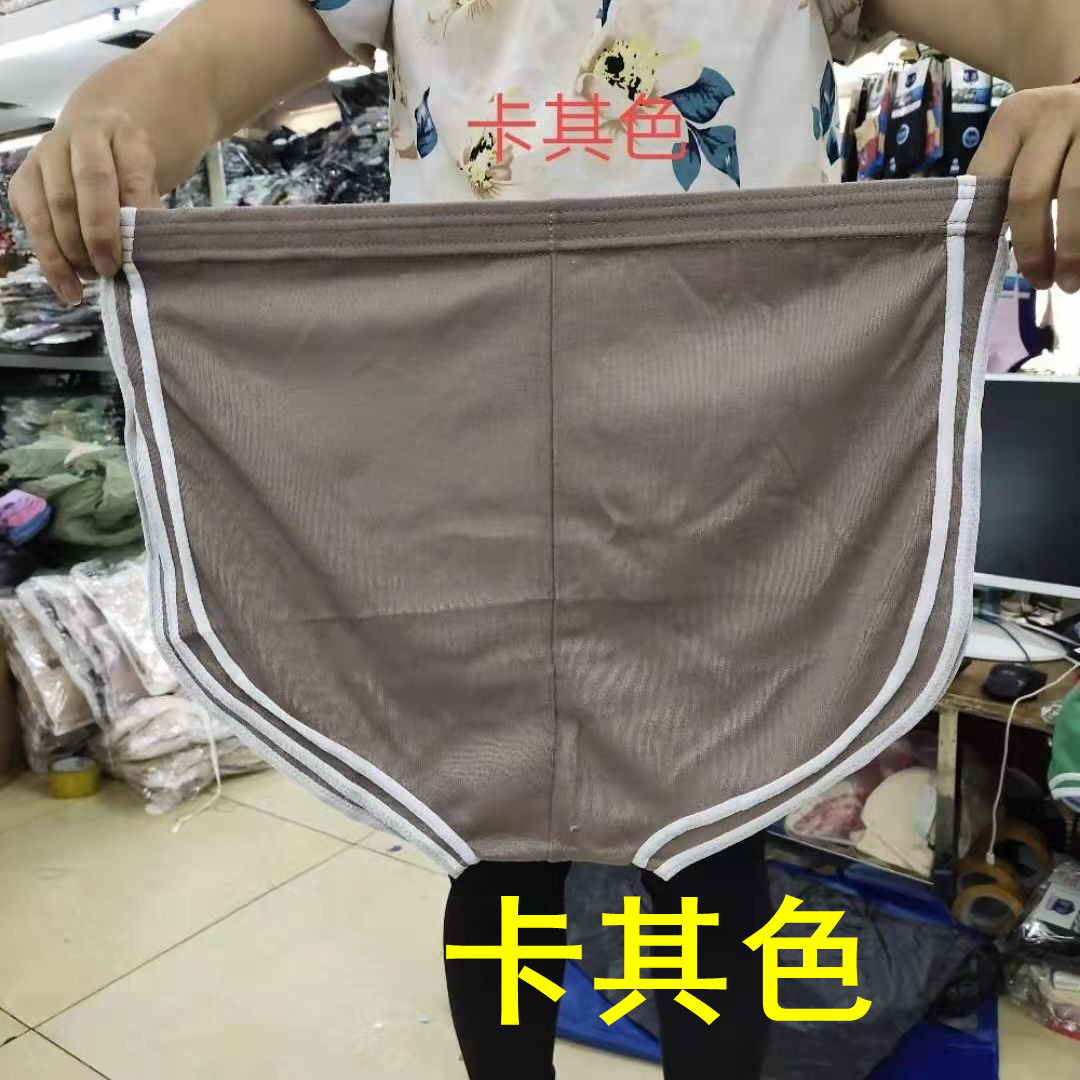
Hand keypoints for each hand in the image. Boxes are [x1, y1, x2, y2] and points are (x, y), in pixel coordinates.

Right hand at [8, 106, 160, 305]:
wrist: (97, 143)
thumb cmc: (129, 171)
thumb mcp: (150, 183)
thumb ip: (148, 208)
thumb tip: (146, 250)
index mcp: (119, 133)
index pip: (123, 174)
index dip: (125, 217)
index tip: (133, 252)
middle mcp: (74, 137)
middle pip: (80, 189)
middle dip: (95, 236)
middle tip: (109, 269)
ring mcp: (43, 157)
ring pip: (50, 208)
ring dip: (70, 252)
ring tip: (90, 279)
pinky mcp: (23, 181)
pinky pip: (32, 223)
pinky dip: (50, 259)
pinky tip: (67, 286)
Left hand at [971, 82, 1079, 292]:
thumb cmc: (1051, 138)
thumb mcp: (1022, 146)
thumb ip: (999, 187)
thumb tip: (981, 251)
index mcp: (1013, 119)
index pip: (985, 180)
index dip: (985, 228)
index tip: (992, 263)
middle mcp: (1052, 114)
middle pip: (1029, 192)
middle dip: (1033, 246)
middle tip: (1040, 282)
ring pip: (1078, 193)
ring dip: (1073, 248)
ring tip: (1069, 282)